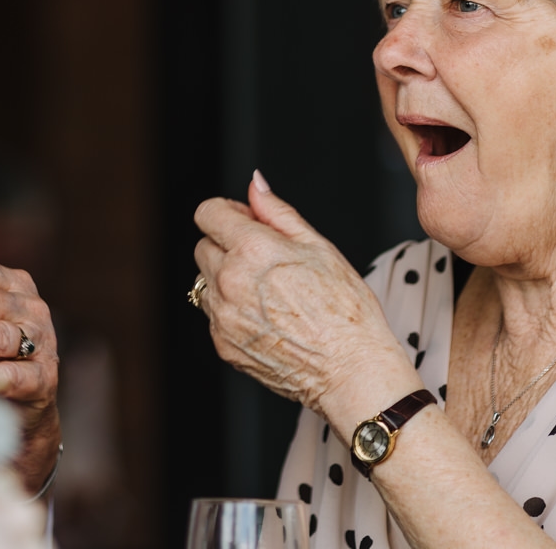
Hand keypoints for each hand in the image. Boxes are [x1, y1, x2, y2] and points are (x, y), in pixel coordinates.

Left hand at [194, 172, 419, 428]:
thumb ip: (277, 212)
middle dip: (227, 245)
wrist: (351, 371)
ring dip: (227, 280)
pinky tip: (267, 317)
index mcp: (252, 250)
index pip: (207, 213)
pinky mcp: (222, 344)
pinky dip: (232, 311)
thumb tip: (254, 184)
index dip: (229, 213)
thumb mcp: (318, 247)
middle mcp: (229, 282)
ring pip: (206, 282)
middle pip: (203, 246)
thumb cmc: (345, 311)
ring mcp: (222, 316)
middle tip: (265, 260)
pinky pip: (214, 315)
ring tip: (268, 293)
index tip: (246, 222)